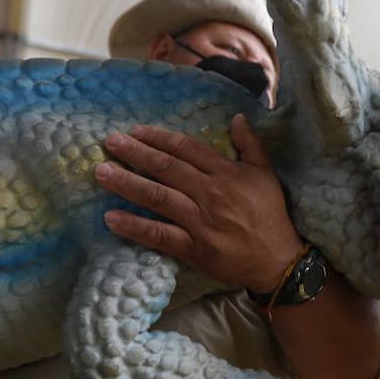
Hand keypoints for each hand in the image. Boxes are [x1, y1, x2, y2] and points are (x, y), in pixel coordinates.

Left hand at [94, 115, 304, 290]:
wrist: (278, 260)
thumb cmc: (270, 215)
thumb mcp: (265, 174)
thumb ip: (249, 144)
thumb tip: (236, 117)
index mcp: (226, 173)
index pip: (186, 149)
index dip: (158, 138)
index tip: (135, 131)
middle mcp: (210, 194)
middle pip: (166, 168)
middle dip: (135, 153)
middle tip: (110, 142)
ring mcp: (200, 222)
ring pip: (158, 197)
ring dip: (126, 183)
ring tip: (101, 172)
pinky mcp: (193, 249)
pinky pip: (158, 235)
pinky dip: (134, 226)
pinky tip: (110, 217)